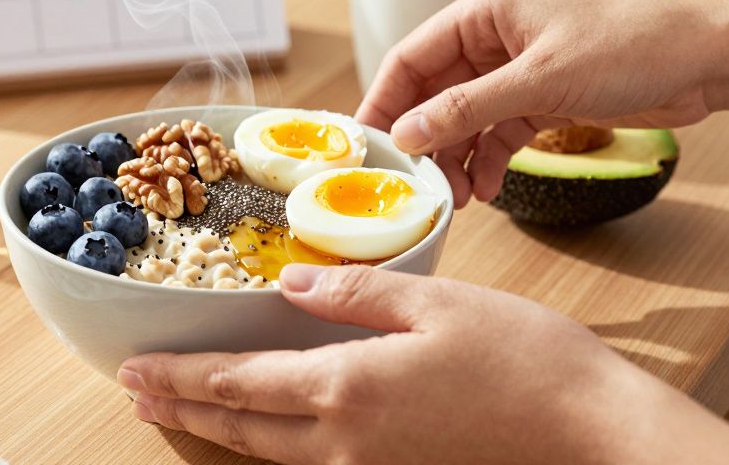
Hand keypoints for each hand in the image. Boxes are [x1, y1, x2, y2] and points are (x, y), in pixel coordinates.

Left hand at [118, 265, 728, 464]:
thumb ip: (354, 294)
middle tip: (135, 396)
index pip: (239, 384)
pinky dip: (271, 447)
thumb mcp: (436, 303)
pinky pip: (312, 464)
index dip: (182, 378)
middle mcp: (346, 442)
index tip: (135, 370)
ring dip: (220, 432)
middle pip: (242, 429)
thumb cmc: (525, 360)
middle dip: (183, 409)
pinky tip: (266, 432)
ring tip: (181, 413)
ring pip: (271, 454)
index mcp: (347, 389)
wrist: (593, 434)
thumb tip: (293, 280)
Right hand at [355, 0, 716, 207]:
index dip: (384, 101)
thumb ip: (468, 109)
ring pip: (464, 119)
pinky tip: (487, 189)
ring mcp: (517, 70)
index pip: (412, 57)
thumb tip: (409, 133)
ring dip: (456, 158)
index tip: (365, 145)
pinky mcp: (542, 98)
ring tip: (455, 197)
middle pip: (434, 93)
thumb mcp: (540, 81)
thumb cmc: (630, 46)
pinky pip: (497, 133)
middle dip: (425, 140)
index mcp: (483, 12)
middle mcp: (494, 38)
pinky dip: (489, 161)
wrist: (704, 61)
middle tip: (413, 184)